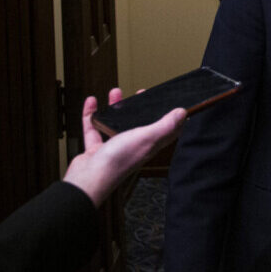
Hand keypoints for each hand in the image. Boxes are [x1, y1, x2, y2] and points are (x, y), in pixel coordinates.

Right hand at [63, 88, 186, 206]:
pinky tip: (92, 103)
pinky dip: (92, 114)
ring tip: (115, 92)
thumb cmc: (117, 161)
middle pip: (139, 124)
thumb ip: (164, 126)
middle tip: (140, 93)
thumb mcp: (146, 138)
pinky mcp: (96, 148)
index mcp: (148, 145)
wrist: (88, 179)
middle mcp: (132, 146)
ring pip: (116, 123)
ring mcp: (113, 148)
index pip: (165, 132)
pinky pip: (94, 127)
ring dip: (116, 108)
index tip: (173, 105)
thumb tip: (182, 114)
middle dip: (141, 108)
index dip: (170, 119)